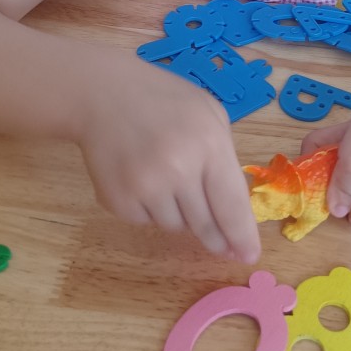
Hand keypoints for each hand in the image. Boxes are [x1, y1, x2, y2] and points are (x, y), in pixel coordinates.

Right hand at [77, 54, 260, 262]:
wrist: (102, 94)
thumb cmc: (163, 100)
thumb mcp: (209, 112)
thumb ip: (224, 156)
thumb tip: (233, 207)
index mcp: (209, 145)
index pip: (232, 206)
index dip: (242, 236)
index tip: (248, 256)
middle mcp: (179, 170)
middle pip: (206, 226)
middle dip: (217, 238)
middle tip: (223, 245)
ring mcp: (146, 187)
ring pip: (176, 226)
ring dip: (180, 214)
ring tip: (168, 177)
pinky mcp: (118, 200)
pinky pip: (146, 221)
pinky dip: (150, 208)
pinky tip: (143, 177)